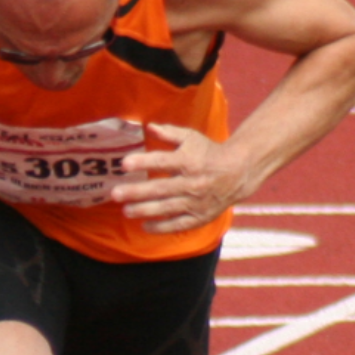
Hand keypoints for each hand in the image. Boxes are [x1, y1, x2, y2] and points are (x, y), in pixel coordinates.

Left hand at [111, 123, 247, 233]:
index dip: (143, 162)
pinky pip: (179, 224)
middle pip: (160, 188)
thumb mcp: (191, 137)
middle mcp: (192, 182)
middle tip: (115, 194)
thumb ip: (169, 133)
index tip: (124, 164)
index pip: (162, 161)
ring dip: (145, 210)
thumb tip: (148, 127)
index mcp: (188, 160)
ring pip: (167, 208)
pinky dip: (163, 227)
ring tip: (126, 211)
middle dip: (136, 192)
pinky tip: (145, 226)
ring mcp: (196, 201)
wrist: (238, 172)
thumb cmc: (209, 152)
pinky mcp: (200, 216)